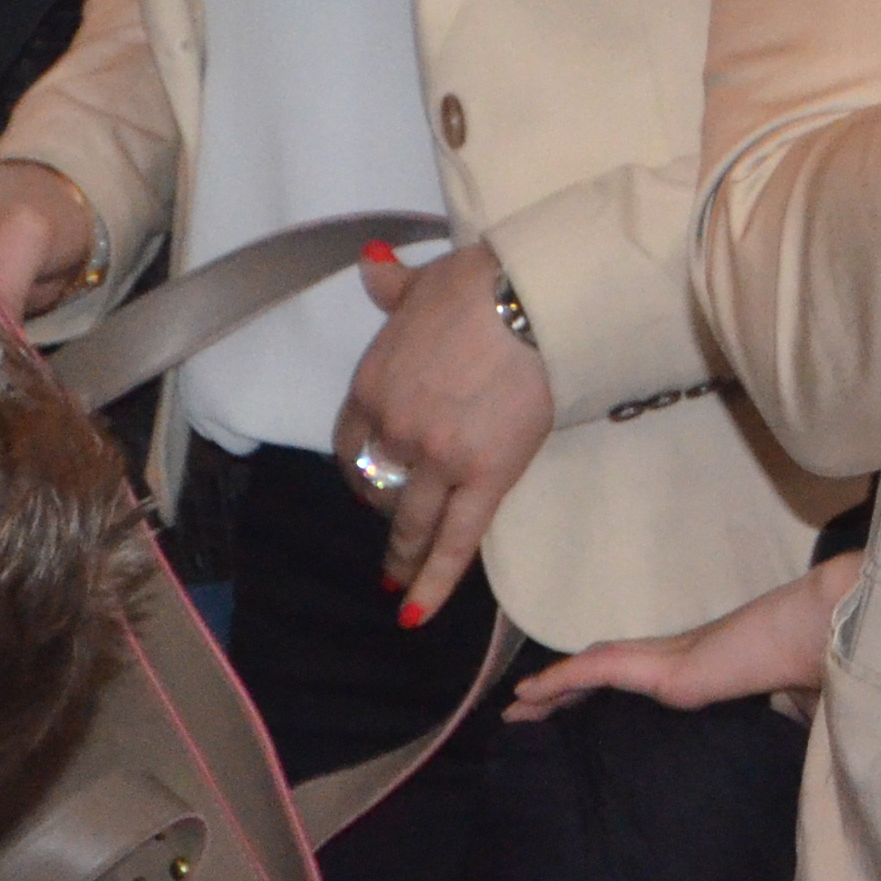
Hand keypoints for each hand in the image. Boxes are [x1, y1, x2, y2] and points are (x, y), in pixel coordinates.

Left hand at [331, 239, 559, 627]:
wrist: (529, 297)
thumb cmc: (479, 281)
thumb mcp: (423, 279)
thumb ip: (391, 285)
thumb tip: (370, 265)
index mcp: (372, 384)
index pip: (351, 441)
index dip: (360, 465)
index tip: (369, 477)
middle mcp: (396, 430)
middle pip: (380, 487)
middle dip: (384, 515)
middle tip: (389, 541)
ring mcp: (438, 459)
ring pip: (413, 521)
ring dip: (401, 559)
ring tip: (396, 586)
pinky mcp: (484, 477)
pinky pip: (456, 540)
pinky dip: (433, 582)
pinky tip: (415, 614)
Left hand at [505, 553, 858, 725]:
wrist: (826, 636)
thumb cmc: (817, 669)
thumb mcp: (787, 709)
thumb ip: (775, 720)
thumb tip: (791, 740)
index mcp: (701, 670)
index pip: (637, 678)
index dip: (598, 692)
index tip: (572, 712)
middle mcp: (678, 659)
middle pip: (604, 670)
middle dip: (563, 692)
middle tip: (523, 714)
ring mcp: (669, 660)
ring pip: (593, 668)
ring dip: (552, 688)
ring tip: (514, 711)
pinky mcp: (665, 667)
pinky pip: (598, 670)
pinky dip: (561, 680)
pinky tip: (529, 697)